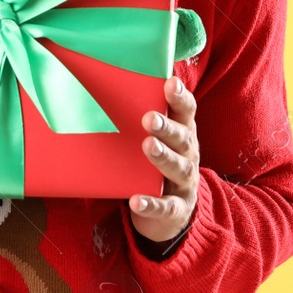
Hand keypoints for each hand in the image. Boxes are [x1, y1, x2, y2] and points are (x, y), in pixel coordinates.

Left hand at [128, 75, 198, 244]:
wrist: (171, 212)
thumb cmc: (156, 163)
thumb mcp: (156, 138)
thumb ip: (139, 114)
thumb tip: (104, 80)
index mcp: (183, 133)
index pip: (187, 111)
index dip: (180, 97)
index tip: (170, 83)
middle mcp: (189, 154)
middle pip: (182, 138)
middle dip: (167, 127)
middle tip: (149, 118)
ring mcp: (185, 183)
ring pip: (179, 168)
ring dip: (164, 157)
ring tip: (148, 146)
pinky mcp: (176, 209)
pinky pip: (166, 207)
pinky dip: (152, 204)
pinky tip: (136, 200)